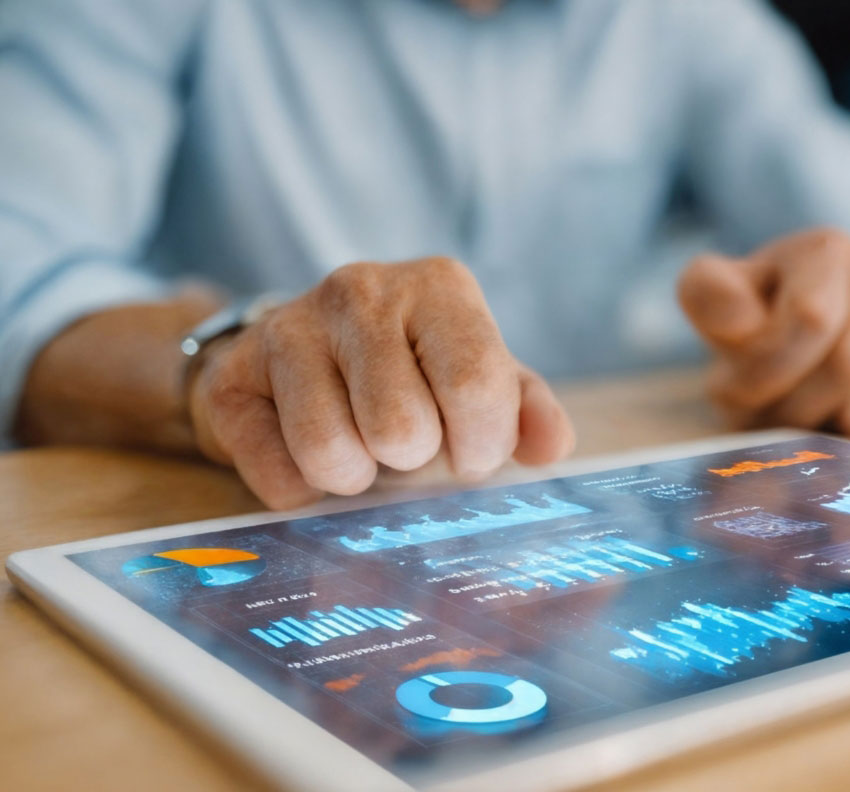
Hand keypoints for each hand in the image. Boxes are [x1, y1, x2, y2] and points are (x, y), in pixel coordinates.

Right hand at [188, 258, 574, 508]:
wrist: (304, 358)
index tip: (471, 451)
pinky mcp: (233, 378)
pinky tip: (309, 454)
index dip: (479, 445)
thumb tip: (553, 447)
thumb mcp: (480, 378)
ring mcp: (287, 327)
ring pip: (333, 453)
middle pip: (403, 428)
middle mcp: (359, 290)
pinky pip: (279, 476)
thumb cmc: (413, 372)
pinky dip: (304, 490)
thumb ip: (526, 410)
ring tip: (362, 447)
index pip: (475, 385)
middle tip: (408, 446)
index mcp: (438, 287)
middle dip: (414, 461)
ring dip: (358, 476)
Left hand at [677, 229, 849, 433]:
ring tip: (780, 412)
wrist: (811, 317)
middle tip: (753, 412)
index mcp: (827, 251)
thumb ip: (711, 296)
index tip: (729, 380)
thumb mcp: (722, 292)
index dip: (765, 365)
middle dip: (787, 402)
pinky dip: (841, 430)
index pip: (813, 317)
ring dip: (809, 420)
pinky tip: (819, 414)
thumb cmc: (758, 308)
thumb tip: (743, 328)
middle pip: (848, 363)